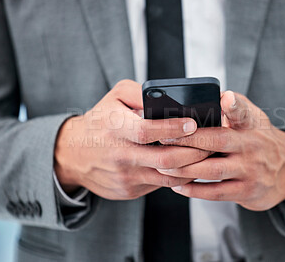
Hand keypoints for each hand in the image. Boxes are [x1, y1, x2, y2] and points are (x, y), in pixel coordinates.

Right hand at [54, 79, 210, 199]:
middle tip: (212, 142)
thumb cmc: (99, 122)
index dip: (173, 128)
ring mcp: (126, 176)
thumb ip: (139, 92)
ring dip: (192, 168)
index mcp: (115, 128)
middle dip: (195, 152)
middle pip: (165, 159)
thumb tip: (167, 98)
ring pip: (168, 177)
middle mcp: (121, 155)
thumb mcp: (114, 97)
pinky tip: (188, 166)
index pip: (147, 131)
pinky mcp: (129, 190)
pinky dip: (178, 176)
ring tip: (207, 156)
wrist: (72, 155)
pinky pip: (160, 185)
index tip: (194, 123)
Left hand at [158, 91, 284, 210]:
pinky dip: (194, 190)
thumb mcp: (254, 119)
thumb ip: (235, 108)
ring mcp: (250, 170)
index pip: (243, 112)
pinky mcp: (247, 191)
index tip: (225, 98)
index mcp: (251, 125)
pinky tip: (177, 185)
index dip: (234, 105)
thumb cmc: (258, 140)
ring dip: (185, 168)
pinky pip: (216, 192)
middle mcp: (252, 146)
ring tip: (163, 165)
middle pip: (218, 141)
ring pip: (213, 169)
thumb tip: (214, 95)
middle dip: (189, 140)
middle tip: (164, 139)